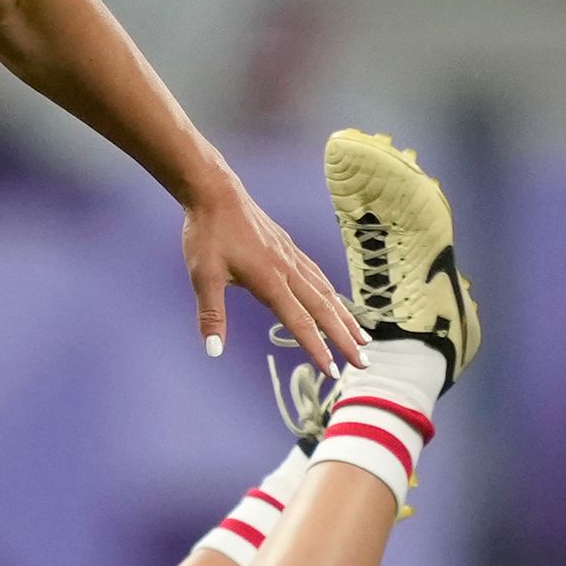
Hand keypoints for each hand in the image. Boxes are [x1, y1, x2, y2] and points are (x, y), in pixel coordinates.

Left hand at [187, 180, 362, 370]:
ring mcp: (292, 258)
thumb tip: (214, 350)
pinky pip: (319, 276)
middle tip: (362, 363)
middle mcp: (288, 270)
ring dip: (346, 318)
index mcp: (270, 281)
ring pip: (327, 292)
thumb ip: (211, 314)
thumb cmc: (208, 233)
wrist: (215, 193)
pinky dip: (334, 294)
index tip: (332, 371)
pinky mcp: (289, 249)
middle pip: (324, 310)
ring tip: (362, 338)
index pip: (300, 322)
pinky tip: (337, 302)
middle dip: (345, 339)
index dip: (317, 349)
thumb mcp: (202, 275)